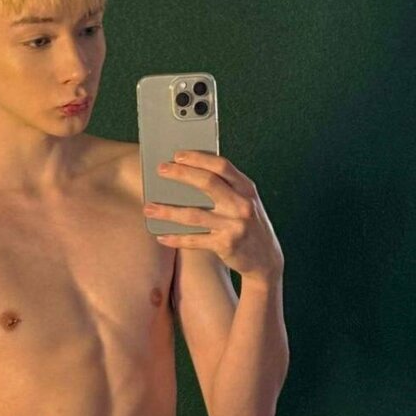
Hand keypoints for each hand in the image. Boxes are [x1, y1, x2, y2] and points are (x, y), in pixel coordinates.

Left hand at [144, 150, 283, 282]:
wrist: (266, 260)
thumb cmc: (248, 226)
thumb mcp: (244, 202)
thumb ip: (226, 188)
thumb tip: (188, 174)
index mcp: (247, 188)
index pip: (222, 166)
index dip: (198, 158)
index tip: (177, 155)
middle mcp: (242, 205)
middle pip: (208, 183)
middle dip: (181, 174)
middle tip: (160, 170)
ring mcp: (235, 225)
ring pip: (195, 215)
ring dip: (168, 211)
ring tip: (149, 208)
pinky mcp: (226, 245)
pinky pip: (195, 240)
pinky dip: (176, 238)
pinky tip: (161, 236)